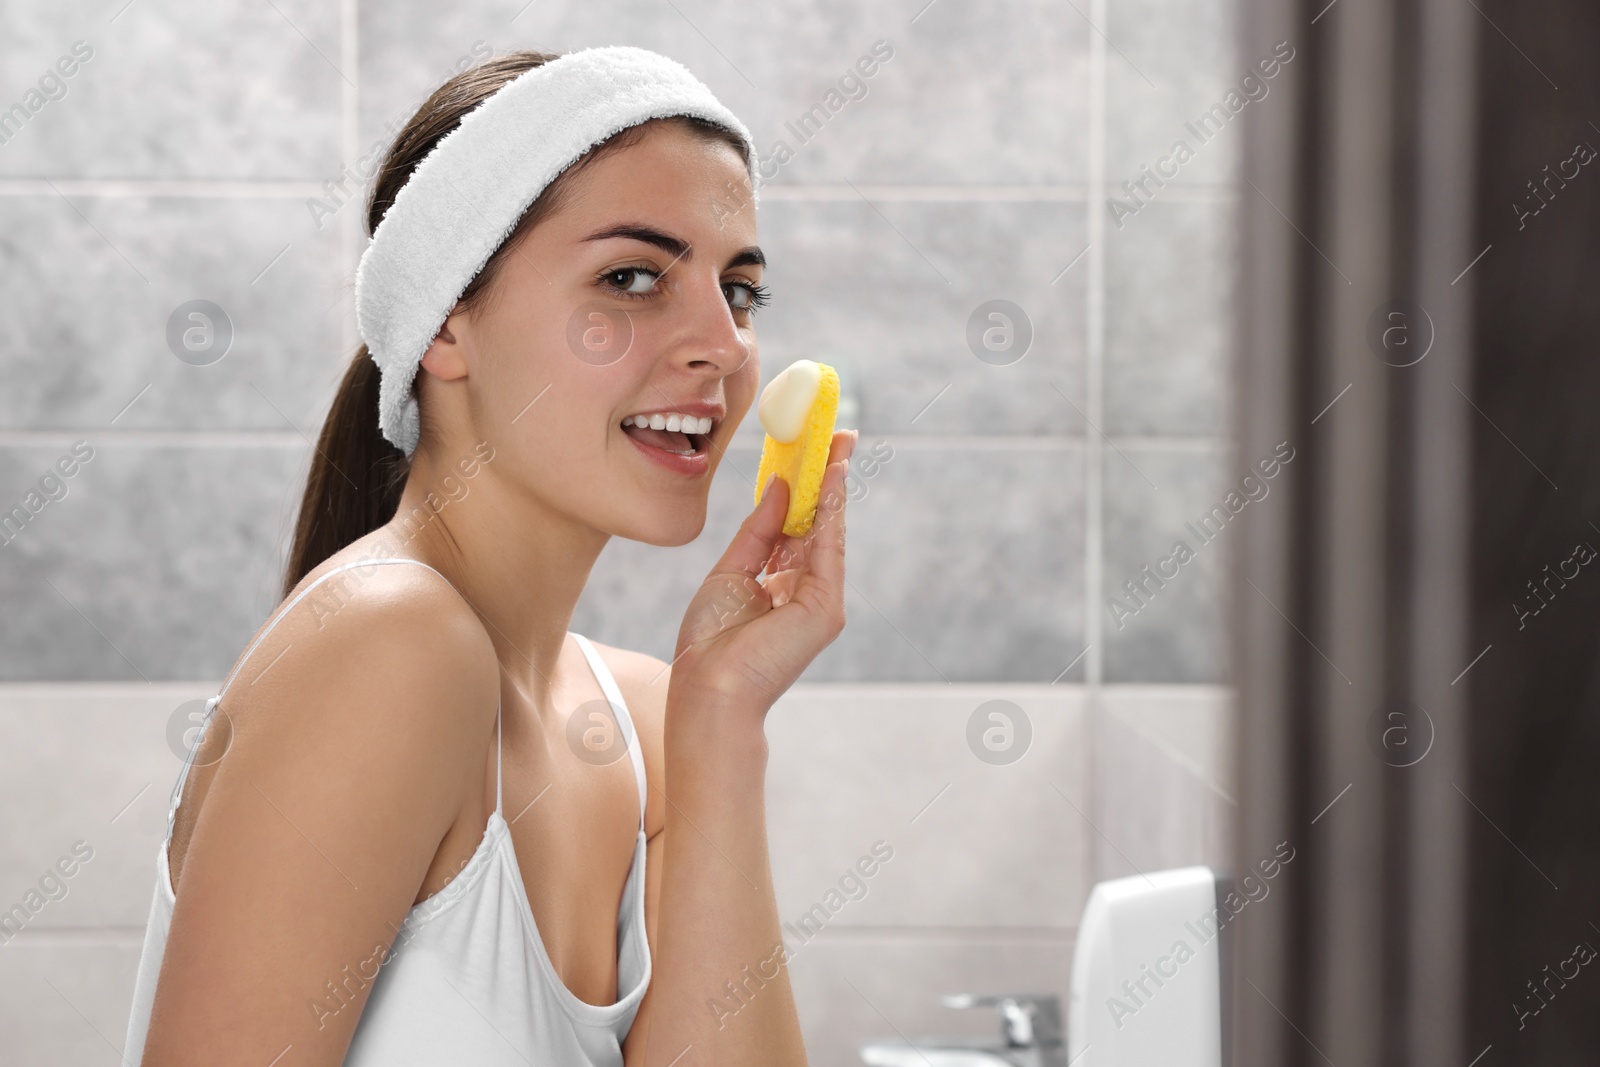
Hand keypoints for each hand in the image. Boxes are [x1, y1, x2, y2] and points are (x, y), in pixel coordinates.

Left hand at [671, 429, 858, 714]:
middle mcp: (806, 589)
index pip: (797, 525)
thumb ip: (758, 531)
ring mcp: (820, 599)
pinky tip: (830, 475)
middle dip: (827, 476)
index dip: (805, 486)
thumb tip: (780, 486)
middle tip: (836, 433)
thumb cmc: (710, 642)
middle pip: (819, 521)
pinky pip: (829, 545)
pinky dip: (831, 508)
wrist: (708, 689)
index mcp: (781, 584)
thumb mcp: (730, 572)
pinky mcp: (826, 607)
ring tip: (837, 440)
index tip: (811, 449)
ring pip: (829, 528)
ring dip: (834, 481)